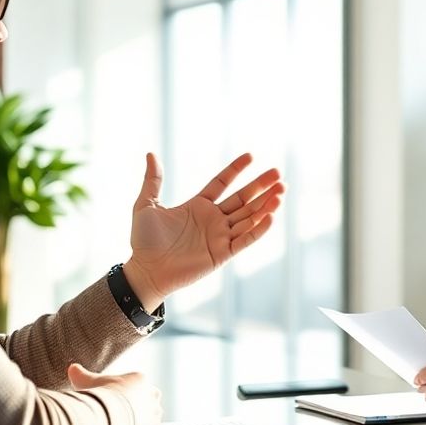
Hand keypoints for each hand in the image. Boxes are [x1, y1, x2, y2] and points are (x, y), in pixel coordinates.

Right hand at [68, 364, 162, 424]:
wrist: (109, 413)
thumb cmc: (98, 395)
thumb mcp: (87, 381)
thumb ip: (81, 374)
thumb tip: (72, 368)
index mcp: (140, 379)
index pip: (137, 385)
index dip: (126, 394)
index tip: (115, 402)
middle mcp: (152, 394)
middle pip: (148, 400)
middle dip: (138, 406)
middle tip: (121, 415)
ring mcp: (155, 412)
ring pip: (152, 416)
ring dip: (142, 421)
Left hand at [123, 153, 283, 308]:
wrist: (145, 270)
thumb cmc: (144, 240)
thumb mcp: (146, 205)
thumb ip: (153, 180)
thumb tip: (151, 154)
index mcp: (198, 206)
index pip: (222, 183)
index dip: (236, 170)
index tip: (251, 156)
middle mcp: (213, 220)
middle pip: (243, 199)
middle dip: (261, 186)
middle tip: (278, 173)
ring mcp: (220, 236)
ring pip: (249, 217)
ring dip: (266, 205)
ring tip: (281, 191)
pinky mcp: (223, 254)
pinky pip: (245, 240)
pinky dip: (259, 229)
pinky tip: (271, 215)